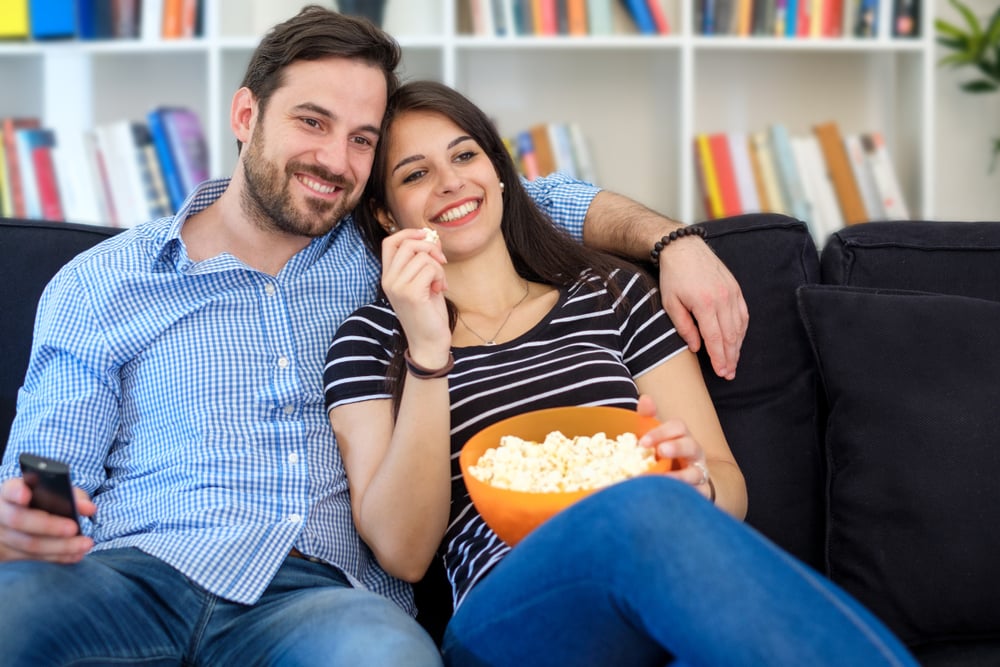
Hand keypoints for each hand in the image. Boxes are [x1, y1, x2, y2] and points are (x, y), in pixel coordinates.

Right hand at [0, 477, 94, 562]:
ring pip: (27, 544)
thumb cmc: (44, 498)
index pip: (10, 490)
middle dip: (49, 526)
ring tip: (85, 544)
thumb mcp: (57, 491)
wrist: (25, 514)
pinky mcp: (5, 553)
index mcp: (10, 491)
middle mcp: (1, 512)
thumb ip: (73, 496)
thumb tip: (89, 508)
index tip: (26, 495)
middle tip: (74, 528)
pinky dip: (57, 557)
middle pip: (19, 520)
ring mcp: (0, 535)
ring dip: (60, 547)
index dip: (16, 492)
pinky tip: (76, 555)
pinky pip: (32, 558)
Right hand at [380, 228, 451, 365]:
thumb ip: (423, 260)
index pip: (390, 242)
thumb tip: (431, 237)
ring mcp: (397, 287)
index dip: (409, 233)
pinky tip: (440, 289)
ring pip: (422, 256)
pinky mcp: (411, 293)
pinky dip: (440, 275)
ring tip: (439, 283)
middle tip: (442, 261)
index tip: (427, 236)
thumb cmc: (428, 313)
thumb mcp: (424, 281)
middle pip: (407, 244)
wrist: (429, 343)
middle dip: (429, 247)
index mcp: (388, 276)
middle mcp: (388, 280)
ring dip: (438, 267)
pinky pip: (430, 268)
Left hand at [636, 396, 713, 502]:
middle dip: (676, 447)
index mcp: (681, 437)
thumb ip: (648, 419)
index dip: (660, 432)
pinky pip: (697, 494)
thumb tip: (645, 398)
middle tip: (660, 452)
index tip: (642, 442)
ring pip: (696, 473)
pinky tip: (670, 496)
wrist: (687, 483)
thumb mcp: (655, 437)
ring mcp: (698, 473)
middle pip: (690, 445)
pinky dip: (685, 495)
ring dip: (682, 476)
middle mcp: (693, 453)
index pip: (677, 427)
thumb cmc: (666, 456)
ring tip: (666, 479)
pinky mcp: (700, 493)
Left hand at [657, 238, 747, 379]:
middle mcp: (722, 298)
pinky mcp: (736, 288)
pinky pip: (743, 314)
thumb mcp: (670, 303)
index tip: (721, 372)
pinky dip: (742, 330)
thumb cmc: (673, 276)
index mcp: (704, 303)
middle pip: (730, 336)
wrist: (683, 248)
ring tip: (733, 362)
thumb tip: (696, 348)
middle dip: (731, 358)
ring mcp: (732, 292)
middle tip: (729, 373)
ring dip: (738, 347)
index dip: (719, 358)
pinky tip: (738, 341)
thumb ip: (684, 327)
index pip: (715, 338)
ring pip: (739, 326)